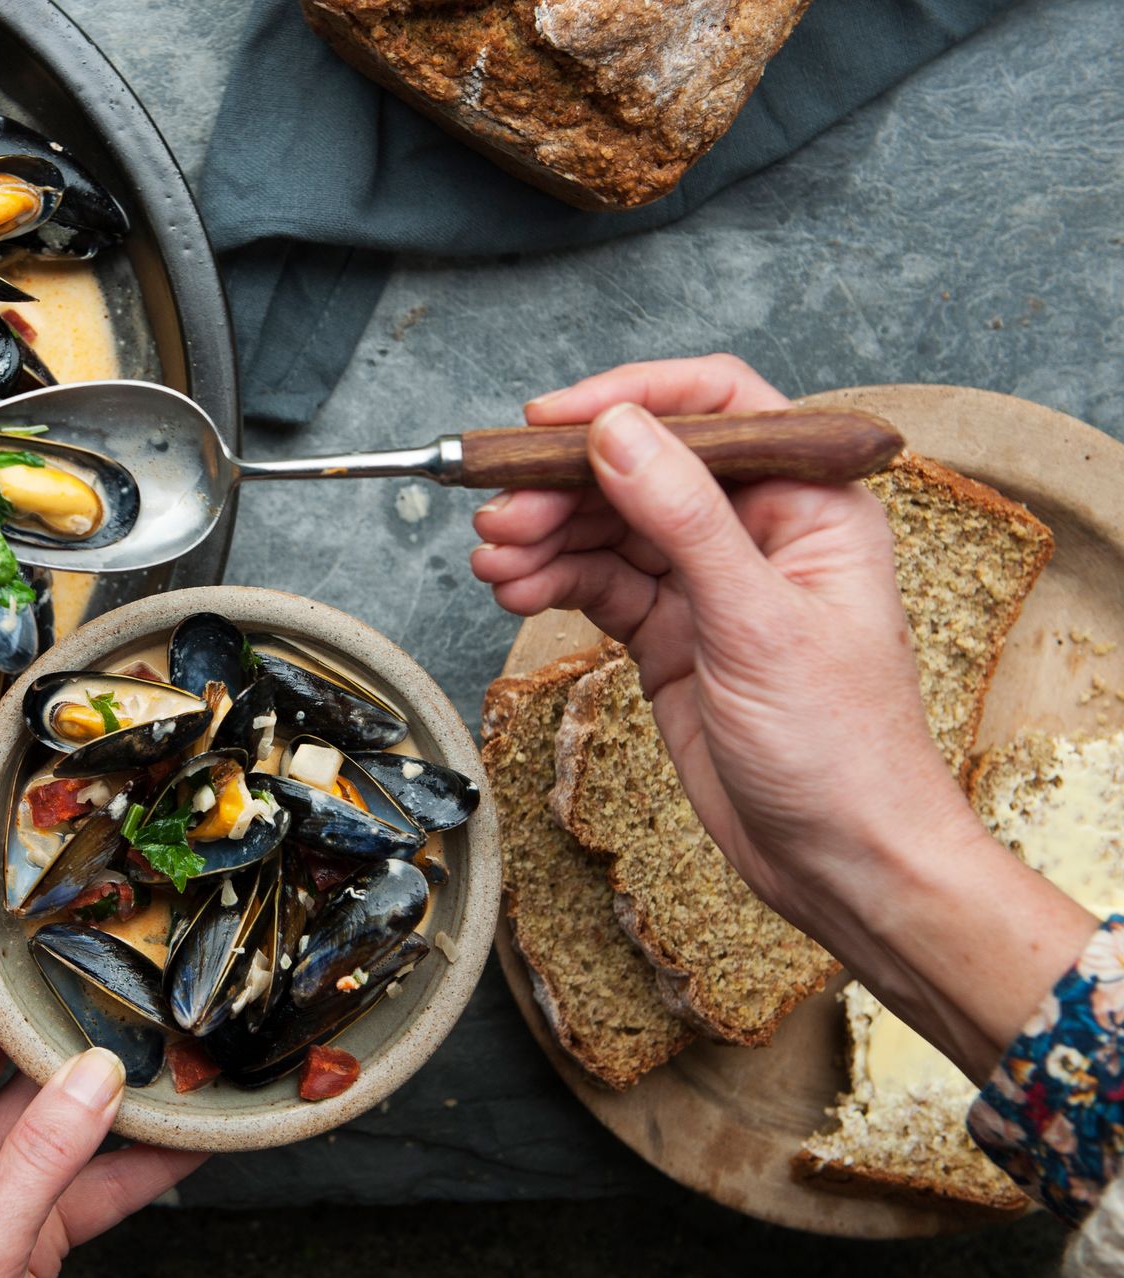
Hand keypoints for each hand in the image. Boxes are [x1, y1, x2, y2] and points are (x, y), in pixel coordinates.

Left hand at [0, 882, 204, 1277]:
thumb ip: (39, 1162)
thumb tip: (100, 1077)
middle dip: (36, 997)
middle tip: (88, 938)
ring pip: (50, 1110)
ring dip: (105, 1080)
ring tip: (160, 1032)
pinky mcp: (26, 1236)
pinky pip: (90, 1183)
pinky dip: (140, 1164)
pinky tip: (188, 1140)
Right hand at [471, 355, 1094, 1077]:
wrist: (841, 860)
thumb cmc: (842, 749)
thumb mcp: (758, 621)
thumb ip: (685, 518)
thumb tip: (620, 432)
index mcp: (810, 501)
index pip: (717, 406)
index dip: (632, 399)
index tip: (553, 419)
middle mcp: (758, 529)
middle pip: (644, 467)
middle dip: (566, 484)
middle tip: (500, 510)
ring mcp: (710, 582)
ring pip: (610, 526)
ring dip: (546, 535)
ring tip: (494, 558)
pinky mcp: (672, 632)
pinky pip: (599, 583)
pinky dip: (552, 580)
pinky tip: (515, 588)